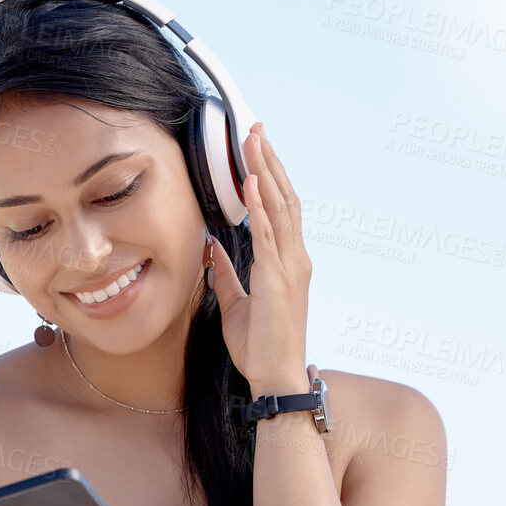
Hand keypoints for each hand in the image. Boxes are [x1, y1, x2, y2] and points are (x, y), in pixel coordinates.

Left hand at [209, 123, 311, 396]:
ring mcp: (289, 268)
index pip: (281, 210)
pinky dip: (260, 205)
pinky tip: (251, 180)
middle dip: (269, 161)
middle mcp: (294, 259)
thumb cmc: (259, 348)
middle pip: (284, 198)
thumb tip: (210, 250)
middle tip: (256, 128)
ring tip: (253, 140)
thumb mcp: (236, 305)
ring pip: (280, 207)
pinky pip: (268, 234)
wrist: (274, 377)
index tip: (255, 150)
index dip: (269, 177)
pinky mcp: (277, 280)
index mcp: (287, 264)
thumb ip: (225, 276)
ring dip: (265, 171)